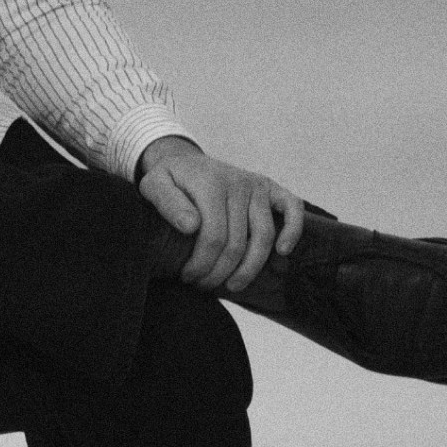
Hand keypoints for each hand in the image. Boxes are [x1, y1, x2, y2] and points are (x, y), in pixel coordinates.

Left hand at [136, 134, 303, 293]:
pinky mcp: (271, 188)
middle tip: (203, 285)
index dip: (201, 264)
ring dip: (250, 268)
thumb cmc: (170, 181)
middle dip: (220, 272)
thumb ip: (168, 204)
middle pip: (237, 243)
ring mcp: (257, 185)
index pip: (213, 237)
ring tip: (233, 285)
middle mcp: (238, 183)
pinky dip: (293, 231)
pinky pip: (292, 208)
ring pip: (264, 236)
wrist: (185, 162)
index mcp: (210, 183)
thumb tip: (191, 227)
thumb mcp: (154, 185)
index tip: (188, 277)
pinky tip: (282, 253)